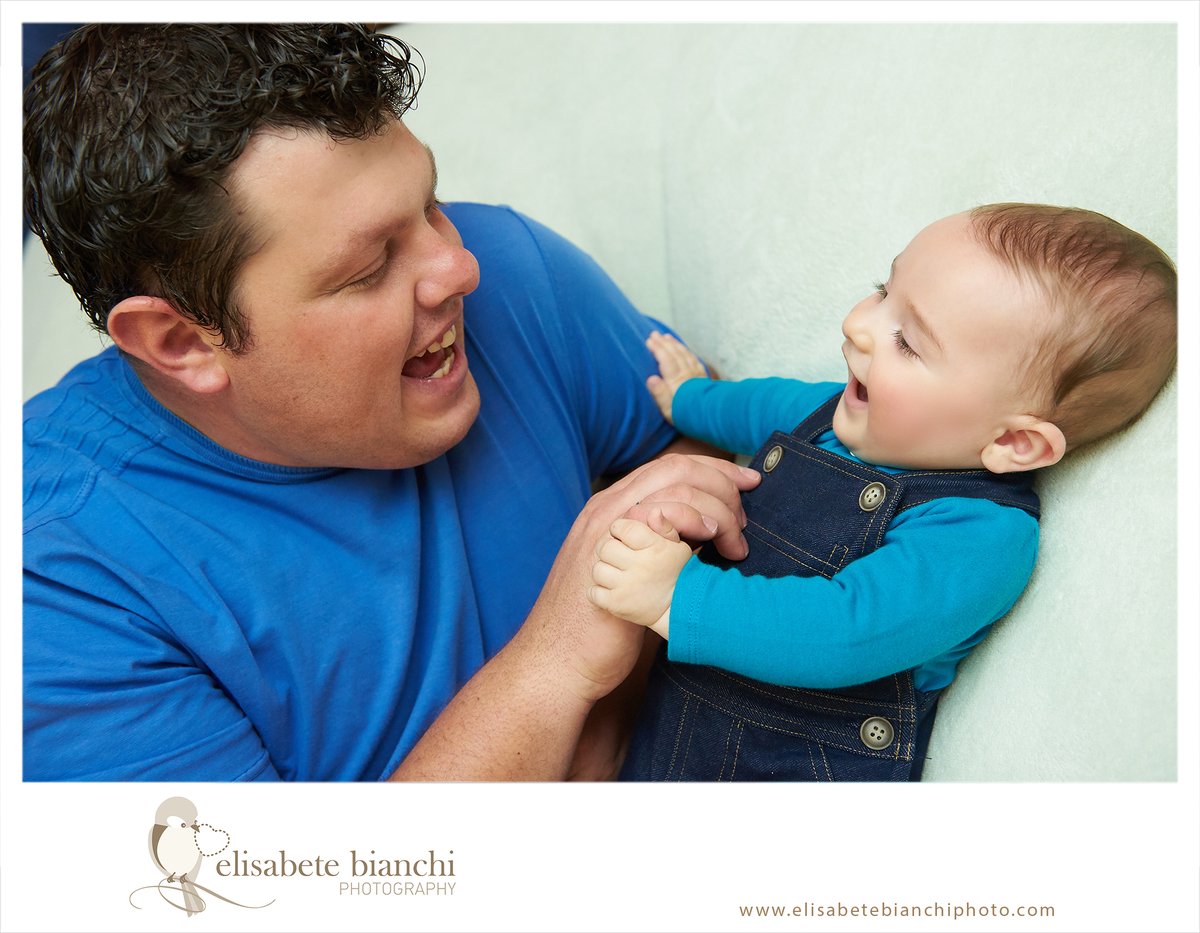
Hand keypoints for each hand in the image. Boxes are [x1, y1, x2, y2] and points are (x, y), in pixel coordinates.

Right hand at [523, 453, 758, 705]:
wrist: (558, 659)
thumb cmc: (599, 626)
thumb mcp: (628, 572)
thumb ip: (657, 547)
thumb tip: (702, 537)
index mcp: (612, 507)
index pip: (670, 467)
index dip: (714, 469)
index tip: (745, 483)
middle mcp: (608, 508)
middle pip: (677, 468)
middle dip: (724, 482)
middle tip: (745, 516)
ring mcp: (609, 529)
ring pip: (677, 488)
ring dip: (718, 508)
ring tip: (735, 540)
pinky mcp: (614, 552)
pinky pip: (664, 516)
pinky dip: (697, 519)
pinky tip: (714, 541)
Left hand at [587, 511, 692, 637]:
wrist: (679, 609)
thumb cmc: (678, 573)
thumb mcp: (678, 547)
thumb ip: (664, 527)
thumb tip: (653, 511)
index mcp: (653, 547)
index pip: (623, 527)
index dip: (618, 528)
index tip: (623, 535)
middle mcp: (639, 565)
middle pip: (604, 547)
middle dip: (608, 548)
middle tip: (618, 555)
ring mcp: (626, 586)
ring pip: (597, 569)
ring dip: (604, 570)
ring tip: (616, 574)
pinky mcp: (617, 604)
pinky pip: (593, 593)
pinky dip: (598, 592)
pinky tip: (611, 590)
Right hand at [646, 330, 709, 424]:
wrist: (710, 417)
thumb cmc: (685, 415)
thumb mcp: (668, 410)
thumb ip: (659, 394)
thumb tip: (651, 378)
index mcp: (675, 381)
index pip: (665, 359)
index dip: (657, 349)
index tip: (649, 340)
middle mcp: (686, 374)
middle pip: (674, 354)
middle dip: (664, 342)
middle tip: (654, 334)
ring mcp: (695, 373)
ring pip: (684, 354)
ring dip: (674, 344)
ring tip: (667, 337)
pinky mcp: (702, 376)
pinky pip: (693, 359)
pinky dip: (686, 351)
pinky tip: (683, 349)